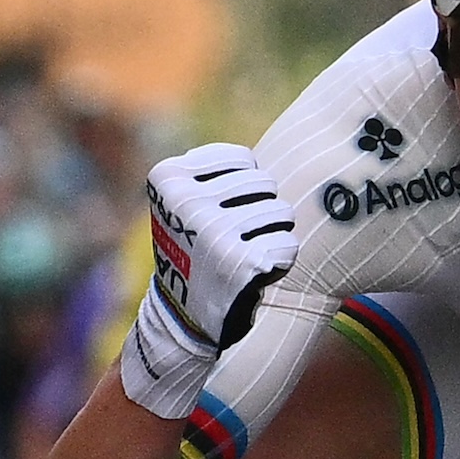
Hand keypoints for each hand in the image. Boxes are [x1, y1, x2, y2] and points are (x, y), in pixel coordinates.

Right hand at [121, 143, 297, 417]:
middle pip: (265, 183)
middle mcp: (187, 200)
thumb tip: (291, 142)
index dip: (246, 187)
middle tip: (239, 238)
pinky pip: (288, 244)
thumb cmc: (196, 249)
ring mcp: (213, 231)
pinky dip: (281, 259)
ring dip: (274, 234)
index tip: (223, 211)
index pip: (243, 160)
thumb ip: (217, 171)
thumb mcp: (186, 201)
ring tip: (247, 253)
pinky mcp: (241, 261)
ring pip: (282, 212)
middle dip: (263, 209)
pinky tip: (256, 273)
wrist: (182, 316)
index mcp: (168, 176)